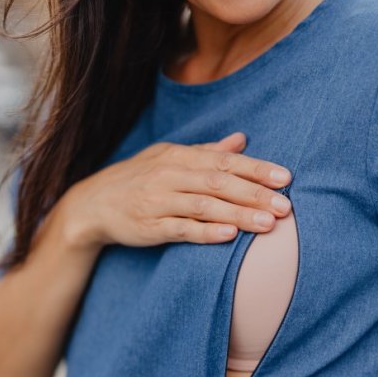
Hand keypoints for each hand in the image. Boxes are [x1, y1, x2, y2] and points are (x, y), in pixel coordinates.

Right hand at [60, 131, 291, 249]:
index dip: (256, 169)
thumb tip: (241, 139)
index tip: (285, 178)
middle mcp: (170, 175)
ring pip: (205, 206)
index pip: (224, 161)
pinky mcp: (150, 226)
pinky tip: (229, 236)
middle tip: (285, 206)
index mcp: (178, 157)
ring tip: (268, 224)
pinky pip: (182, 229)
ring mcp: (159, 201)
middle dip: (255, 194)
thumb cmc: (137, 180)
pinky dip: (206, 232)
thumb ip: (206, 151)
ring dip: (239, 215)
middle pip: (219, 182)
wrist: (92, 205)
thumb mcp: (168, 158)